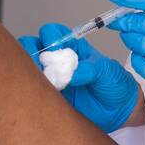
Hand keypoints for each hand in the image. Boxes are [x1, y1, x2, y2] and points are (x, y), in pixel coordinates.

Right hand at [18, 24, 139, 132]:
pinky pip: (32, 90)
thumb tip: (71, 73)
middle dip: (32, 52)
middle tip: (46, 67)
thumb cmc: (115, 84)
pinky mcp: (48, 96)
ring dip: (31, 71)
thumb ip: (90, 69)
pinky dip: (33, 91)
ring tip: (47, 82)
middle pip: (31, 45)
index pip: (51, 32)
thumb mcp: (107, 71)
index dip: (50, 37)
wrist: (119, 111)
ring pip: (26, 66)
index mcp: (71, 47)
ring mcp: (50, 77)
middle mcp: (57, 60)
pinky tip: (47, 96)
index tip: (57, 51)